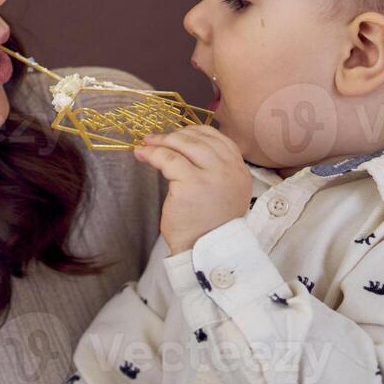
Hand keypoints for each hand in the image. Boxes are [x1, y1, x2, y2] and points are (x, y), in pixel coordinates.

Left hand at [133, 125, 252, 252]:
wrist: (204, 250)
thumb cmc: (208, 225)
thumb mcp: (223, 194)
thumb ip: (214, 171)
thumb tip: (184, 147)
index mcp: (240, 171)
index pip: (219, 139)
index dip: (194, 133)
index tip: (177, 135)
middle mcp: (230, 170)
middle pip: (200, 139)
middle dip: (174, 135)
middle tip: (155, 138)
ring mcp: (212, 176)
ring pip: (185, 145)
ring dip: (162, 141)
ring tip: (147, 144)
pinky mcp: (192, 183)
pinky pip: (169, 159)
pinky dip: (153, 154)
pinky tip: (143, 155)